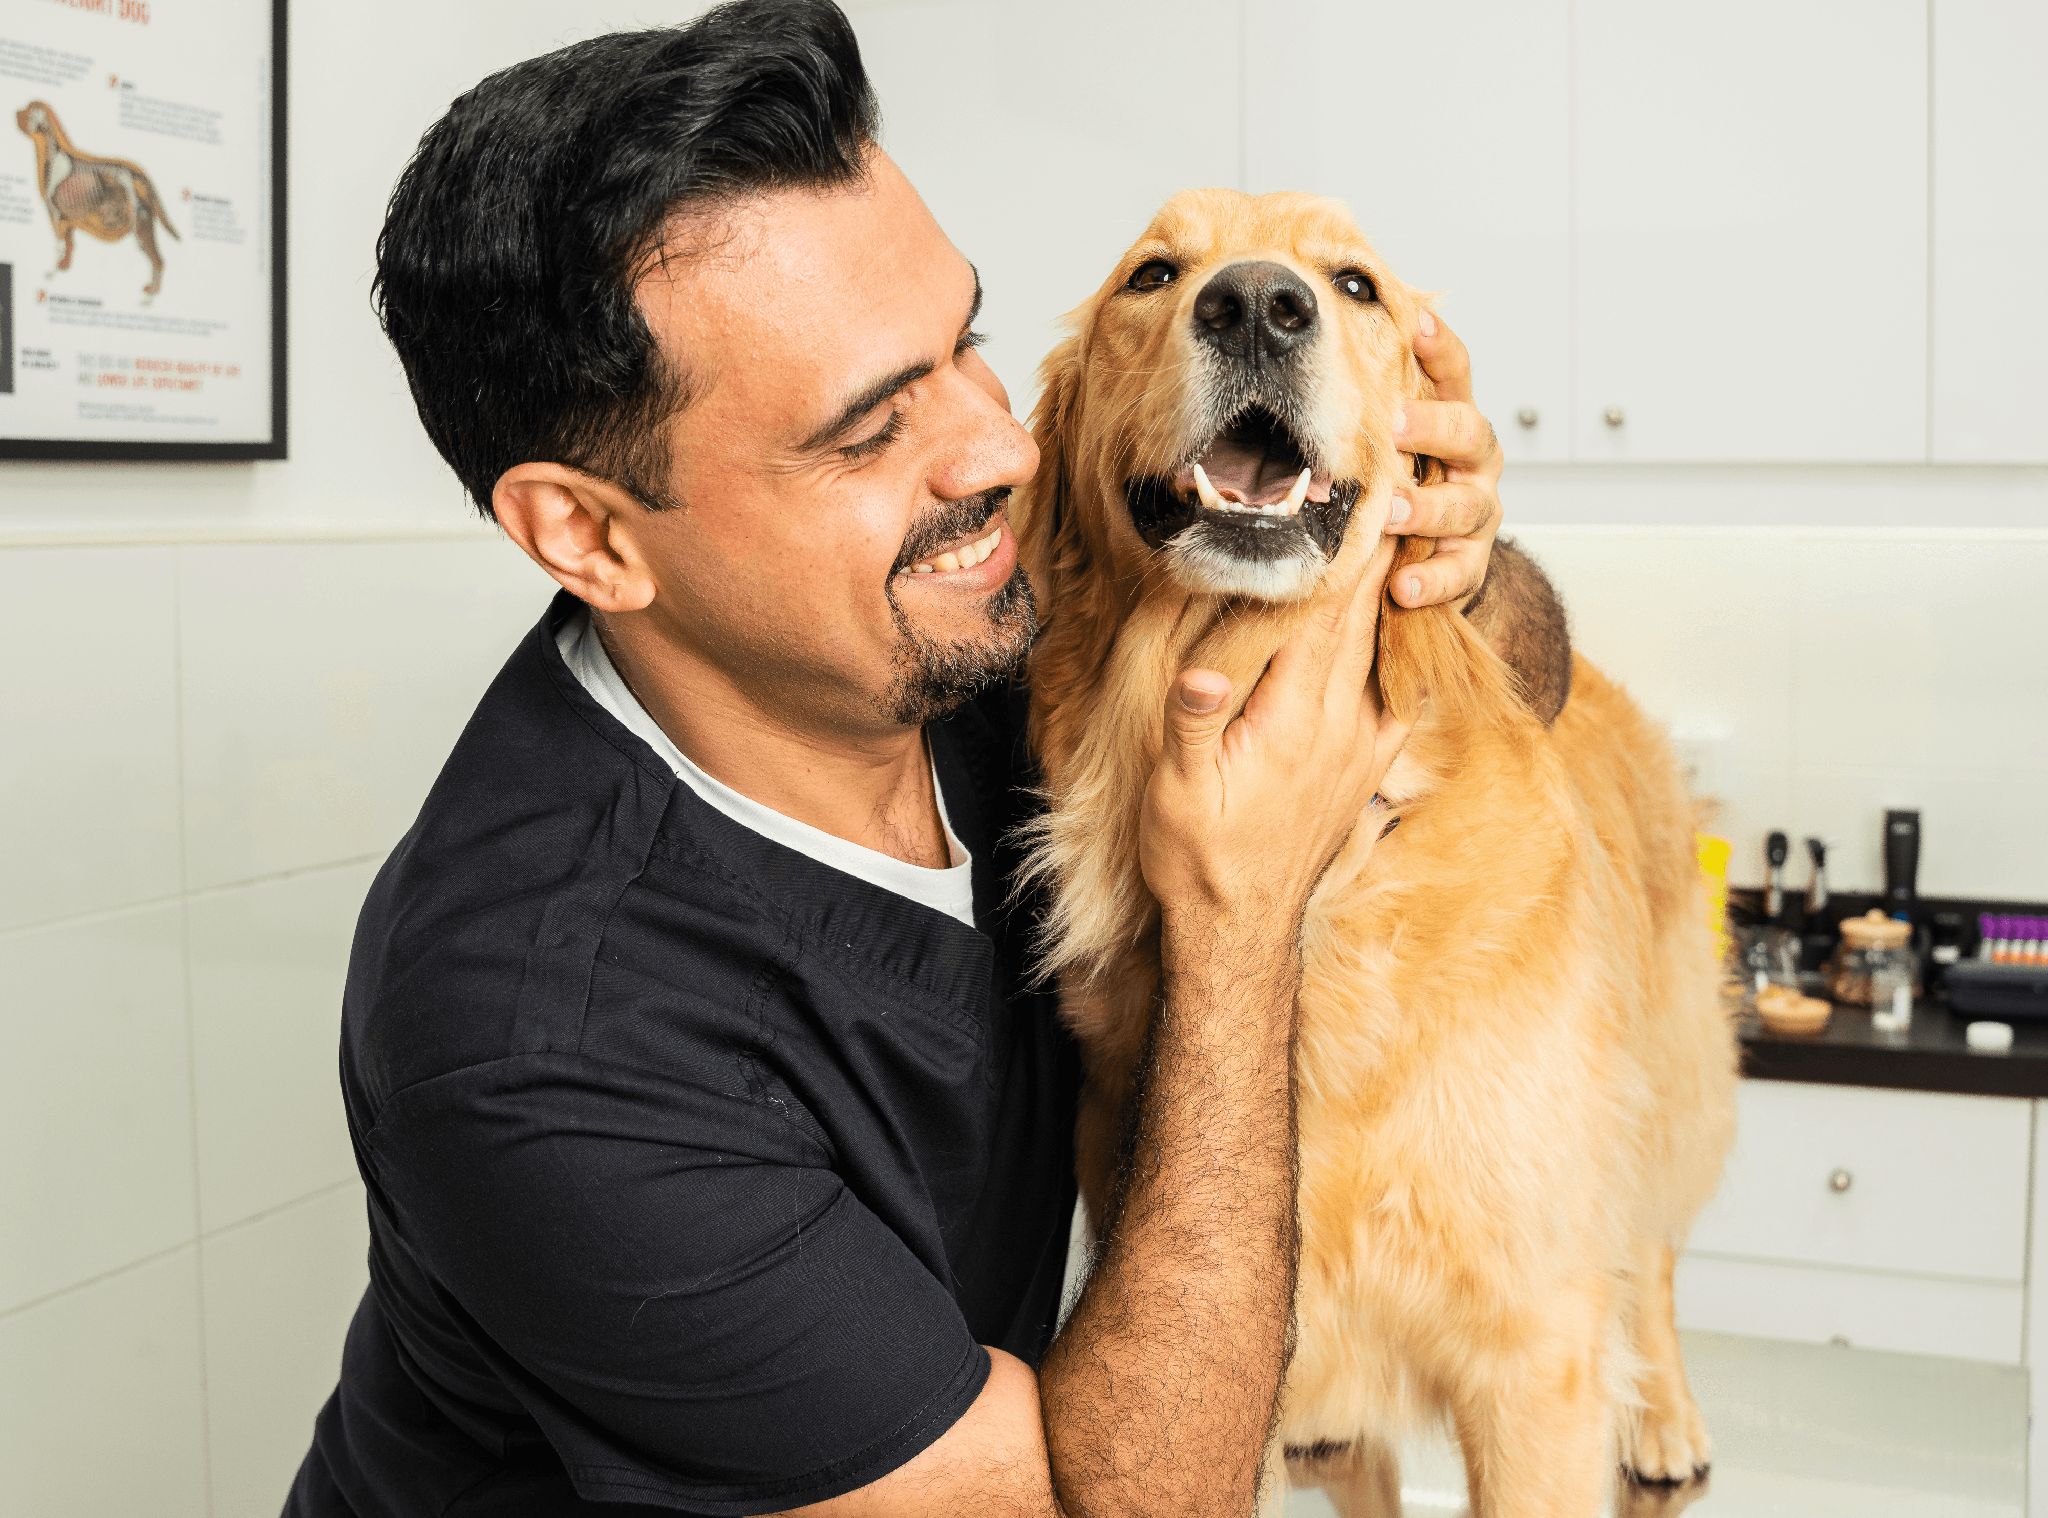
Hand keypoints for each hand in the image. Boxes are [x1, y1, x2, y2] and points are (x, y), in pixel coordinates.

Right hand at [1139, 487, 1415, 942]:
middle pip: (1365, 618)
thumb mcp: (1177, 793)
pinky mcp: (1366, 766)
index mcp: (1294, 721)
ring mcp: (1361, 745)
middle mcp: (1341, 726)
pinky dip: (1400, 645)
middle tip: (1391, 483)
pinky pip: (1396, 691)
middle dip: (1375, 550)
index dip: (1345, 550)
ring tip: (1399, 529)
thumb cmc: (1198, 859)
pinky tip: (1405, 619)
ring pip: (1384, 648)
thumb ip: (1194, 726)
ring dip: (1389, 589)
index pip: (1326, 615)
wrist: (1239, 929)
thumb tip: (1202, 676)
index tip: (1361, 490)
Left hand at [1390, 310, 1503, 611]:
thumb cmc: (1404, 484)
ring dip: (1424, 507)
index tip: (1417, 321)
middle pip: (1469, 432)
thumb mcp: (1390, 443)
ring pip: (1463, 505)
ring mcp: (1476, 513)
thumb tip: (1316, 347)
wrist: (1432, 560)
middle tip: (1395, 425)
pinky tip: (1401, 585)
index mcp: (1454, 421)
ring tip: (1389, 513)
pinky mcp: (1470, 565)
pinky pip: (1457, 572)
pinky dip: (1429, 579)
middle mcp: (1474, 462)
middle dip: (1433, 426)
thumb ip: (1371, 407)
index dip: (1441, 346)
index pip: (1455, 374)